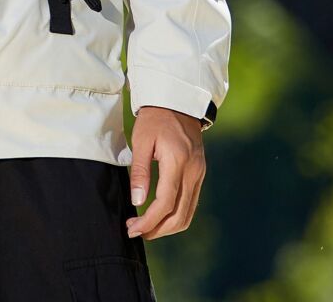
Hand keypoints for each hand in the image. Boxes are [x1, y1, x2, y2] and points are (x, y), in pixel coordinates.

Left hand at [125, 105, 205, 240]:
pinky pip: (190, 204)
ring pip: (187, 214)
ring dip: (167, 226)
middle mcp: (193, 172)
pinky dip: (175, 215)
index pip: (166, 202)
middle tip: (136, 231)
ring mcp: (199, 174)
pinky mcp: (199, 175)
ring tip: (145, 227)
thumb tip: (137, 201)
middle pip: (180, 215)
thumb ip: (140, 171)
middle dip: (157, 229)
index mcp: (178, 162)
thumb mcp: (141, 140)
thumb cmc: (155, 119)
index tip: (132, 228)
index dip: (149, 220)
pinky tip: (159, 215)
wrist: (178, 102)